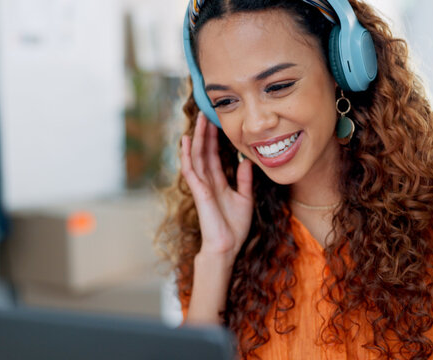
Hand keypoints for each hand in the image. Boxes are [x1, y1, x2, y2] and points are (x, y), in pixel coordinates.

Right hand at [180, 112, 253, 260]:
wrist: (227, 246)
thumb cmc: (234, 226)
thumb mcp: (245, 198)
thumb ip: (244, 180)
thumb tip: (246, 161)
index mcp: (218, 182)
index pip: (214, 155)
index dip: (214, 139)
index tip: (216, 122)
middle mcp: (207, 181)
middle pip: (204, 151)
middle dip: (204, 132)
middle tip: (206, 112)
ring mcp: (201, 186)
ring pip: (196, 156)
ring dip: (196, 138)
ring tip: (198, 120)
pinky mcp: (199, 192)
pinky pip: (191, 170)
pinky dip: (187, 155)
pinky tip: (186, 141)